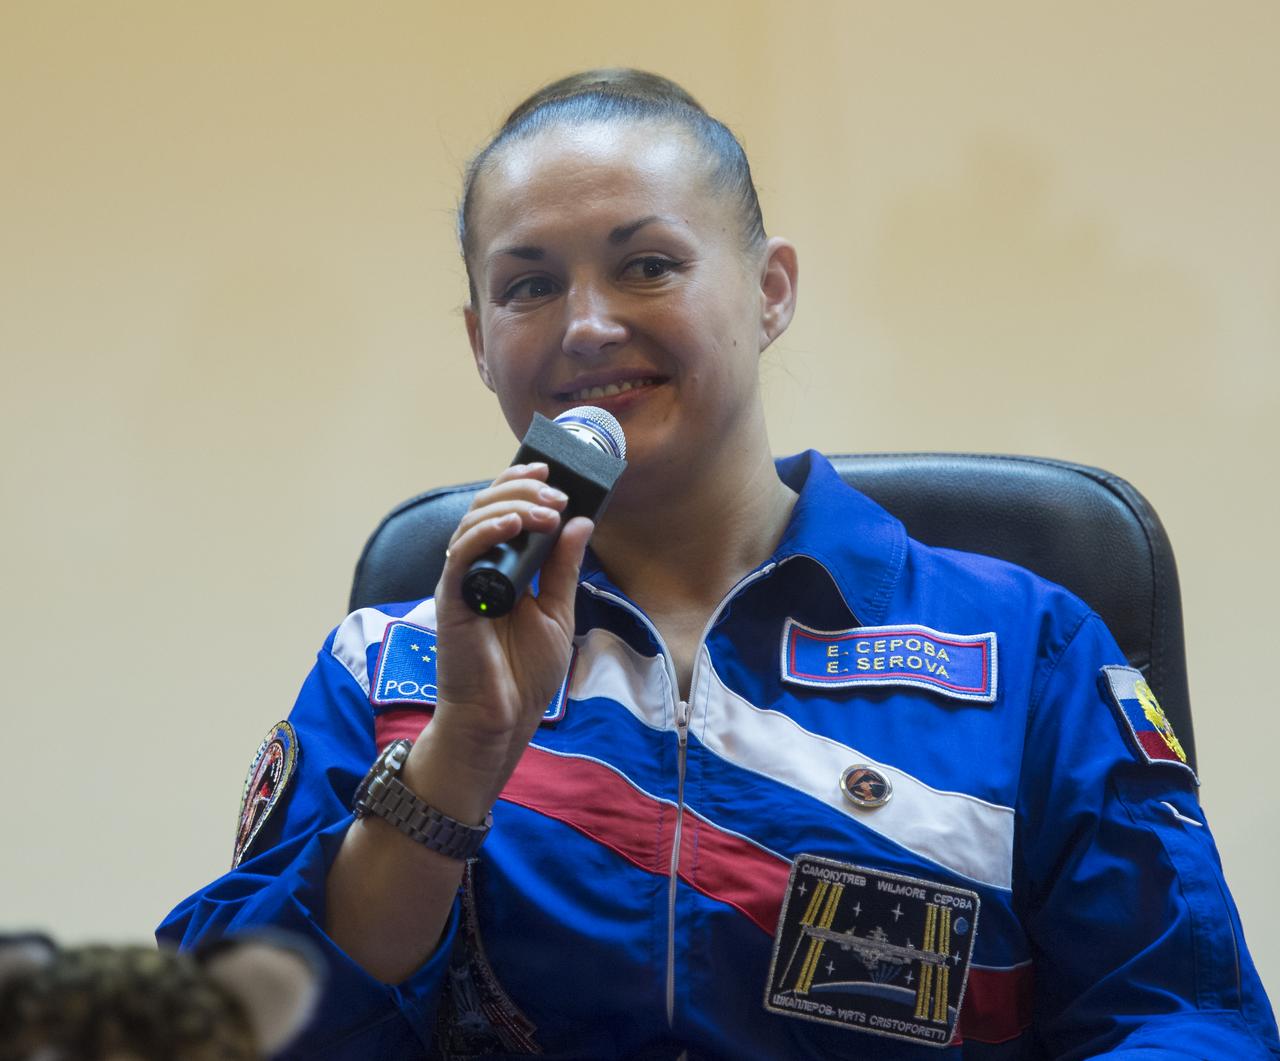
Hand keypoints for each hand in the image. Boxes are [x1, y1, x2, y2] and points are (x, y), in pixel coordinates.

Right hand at [406, 463, 592, 805]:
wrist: (502, 718)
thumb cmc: (524, 672)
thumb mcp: (557, 610)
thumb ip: (563, 566)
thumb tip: (580, 521)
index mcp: (503, 567)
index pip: (505, 510)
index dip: (522, 484)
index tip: (551, 469)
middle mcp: (479, 567)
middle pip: (488, 506)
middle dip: (523, 490)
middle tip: (557, 491)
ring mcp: (463, 580)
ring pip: (474, 521)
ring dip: (512, 506)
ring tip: (546, 509)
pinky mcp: (452, 597)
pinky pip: (462, 553)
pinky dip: (485, 532)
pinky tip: (513, 524)